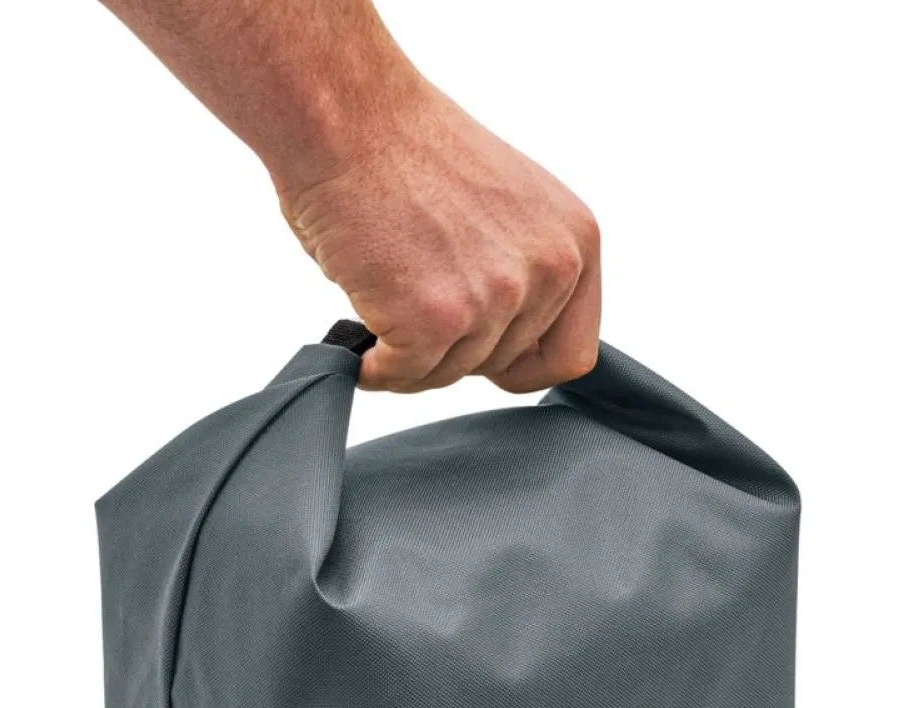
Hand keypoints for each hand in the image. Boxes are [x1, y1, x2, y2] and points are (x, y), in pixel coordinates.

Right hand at [275, 82, 600, 392]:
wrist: (347, 115)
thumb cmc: (407, 151)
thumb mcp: (507, 209)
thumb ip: (523, 270)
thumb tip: (502, 334)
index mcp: (575, 242)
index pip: (570, 353)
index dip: (519, 362)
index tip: (484, 354)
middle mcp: (548, 270)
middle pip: (503, 366)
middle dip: (455, 351)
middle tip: (414, 311)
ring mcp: (495, 297)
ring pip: (451, 374)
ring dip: (411, 359)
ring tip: (383, 310)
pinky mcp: (436, 319)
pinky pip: (406, 377)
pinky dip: (376, 371)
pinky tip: (360, 342)